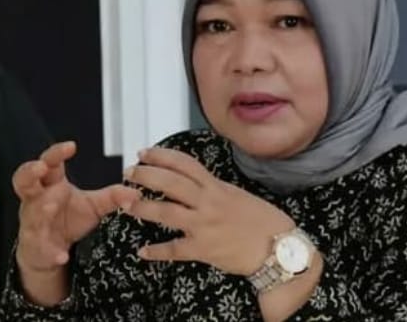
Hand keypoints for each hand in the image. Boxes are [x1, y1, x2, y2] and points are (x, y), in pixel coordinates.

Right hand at [13, 141, 141, 273]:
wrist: (50, 250)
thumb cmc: (69, 219)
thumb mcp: (94, 205)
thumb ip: (113, 196)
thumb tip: (136, 191)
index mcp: (52, 184)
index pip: (50, 162)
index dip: (57, 153)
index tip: (71, 146)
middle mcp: (37, 199)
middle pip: (24, 180)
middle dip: (30, 172)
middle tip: (41, 167)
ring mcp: (32, 222)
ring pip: (30, 212)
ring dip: (39, 209)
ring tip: (50, 206)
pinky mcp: (34, 245)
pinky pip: (40, 247)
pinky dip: (51, 252)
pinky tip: (62, 256)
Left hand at [123, 147, 295, 275]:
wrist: (279, 248)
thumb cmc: (264, 222)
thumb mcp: (240, 196)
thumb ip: (217, 190)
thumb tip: (198, 184)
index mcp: (218, 187)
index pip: (185, 164)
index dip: (162, 156)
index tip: (144, 153)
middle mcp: (209, 202)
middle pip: (170, 183)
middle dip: (146, 175)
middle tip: (129, 173)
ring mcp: (204, 225)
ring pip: (166, 212)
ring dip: (143, 207)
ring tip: (127, 205)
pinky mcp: (204, 249)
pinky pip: (174, 250)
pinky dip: (156, 251)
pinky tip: (143, 252)